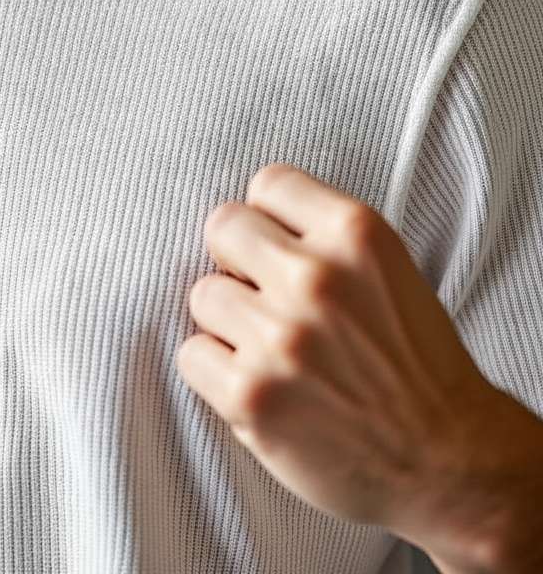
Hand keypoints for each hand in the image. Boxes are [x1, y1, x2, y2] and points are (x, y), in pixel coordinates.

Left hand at [174, 163, 538, 570]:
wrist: (453, 462)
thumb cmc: (413, 361)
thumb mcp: (387, 267)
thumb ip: (321, 234)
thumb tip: (247, 219)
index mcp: (356, 235)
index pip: (269, 183)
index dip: (270, 219)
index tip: (282, 248)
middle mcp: (316, 278)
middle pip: (223, 226)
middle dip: (238, 259)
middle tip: (264, 295)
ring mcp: (280, 337)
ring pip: (204, 293)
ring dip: (228, 321)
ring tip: (269, 349)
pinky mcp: (251, 395)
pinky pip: (191, 354)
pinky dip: (215, 372)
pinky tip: (256, 384)